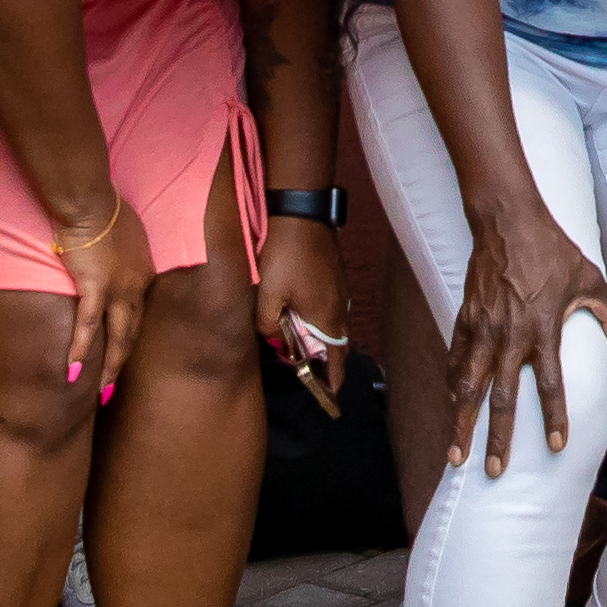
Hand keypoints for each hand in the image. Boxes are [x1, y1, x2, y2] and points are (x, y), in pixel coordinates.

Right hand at [48, 189, 160, 400]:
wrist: (89, 200)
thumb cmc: (103, 206)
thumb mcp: (124, 229)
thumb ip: (122, 248)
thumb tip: (114, 252)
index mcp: (144, 272)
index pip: (139, 312)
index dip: (131, 335)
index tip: (124, 352)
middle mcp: (136, 286)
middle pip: (132, 332)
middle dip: (124, 363)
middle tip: (114, 389)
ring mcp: (118, 289)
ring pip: (118, 338)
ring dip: (110, 367)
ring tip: (101, 393)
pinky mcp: (94, 288)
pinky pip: (88, 327)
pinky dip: (81, 351)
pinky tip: (74, 372)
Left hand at [256, 213, 354, 412]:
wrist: (301, 212)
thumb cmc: (284, 255)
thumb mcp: (268, 294)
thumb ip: (266, 323)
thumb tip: (270, 335)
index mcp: (325, 317)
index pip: (335, 358)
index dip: (333, 378)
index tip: (332, 394)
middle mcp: (338, 307)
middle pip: (338, 344)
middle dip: (328, 361)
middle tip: (315, 372)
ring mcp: (340, 289)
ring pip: (335, 324)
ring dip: (325, 339)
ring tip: (307, 345)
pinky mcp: (336, 275)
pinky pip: (333, 307)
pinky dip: (323, 319)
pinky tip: (307, 313)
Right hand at [436, 194, 603, 472]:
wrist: (507, 220)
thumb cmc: (552, 249)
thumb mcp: (590, 277)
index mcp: (544, 329)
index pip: (551, 384)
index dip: (554, 417)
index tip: (555, 446)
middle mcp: (510, 336)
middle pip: (501, 399)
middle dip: (496, 439)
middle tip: (493, 471)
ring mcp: (483, 329)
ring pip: (469, 386)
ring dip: (462, 422)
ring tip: (455, 454)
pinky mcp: (465, 318)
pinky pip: (456, 359)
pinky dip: (452, 384)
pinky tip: (451, 404)